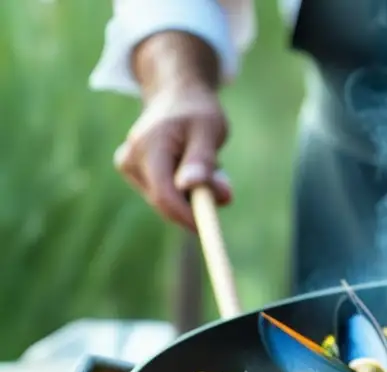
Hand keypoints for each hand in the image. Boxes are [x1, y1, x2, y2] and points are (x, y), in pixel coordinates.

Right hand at [115, 82, 231, 229]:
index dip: (187, 216)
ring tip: (208, 164)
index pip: (164, 195)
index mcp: (148, 146)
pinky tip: (190, 166)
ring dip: (193, 194)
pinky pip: (164, 194)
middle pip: (165, 201)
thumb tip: (189, 186)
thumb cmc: (197, 112)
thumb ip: (201, 159)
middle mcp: (131, 158)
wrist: (176, 95)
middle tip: (224, 184)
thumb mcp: (208, 130)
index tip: (211, 227)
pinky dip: (184, 189)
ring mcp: (128, 166)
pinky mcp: (133, 172)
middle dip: (197, 202)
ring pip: (167, 200)